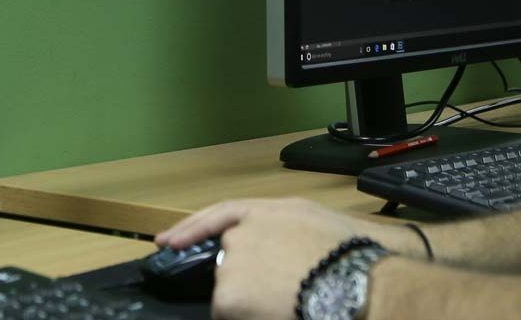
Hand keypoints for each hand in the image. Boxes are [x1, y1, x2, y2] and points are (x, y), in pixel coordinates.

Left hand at [158, 199, 414, 319]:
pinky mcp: (228, 295)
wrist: (353, 283)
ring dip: (249, 305)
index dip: (192, 228)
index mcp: (270, 211)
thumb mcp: (321, 224)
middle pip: (230, 262)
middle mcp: (244, 232)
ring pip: (231, 294)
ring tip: (286, 306)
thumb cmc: (351, 255)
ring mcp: (233, 262)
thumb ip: (290, 230)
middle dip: (246, 281)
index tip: (166, 241)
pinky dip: (245, 318)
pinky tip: (274, 315)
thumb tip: (285, 247)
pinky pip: (230, 314)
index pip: (221, 214)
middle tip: (275, 297)